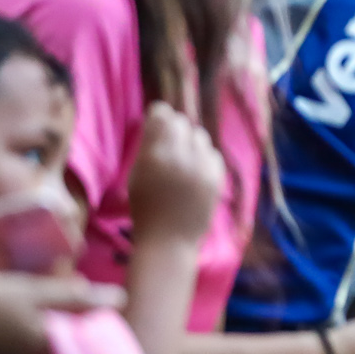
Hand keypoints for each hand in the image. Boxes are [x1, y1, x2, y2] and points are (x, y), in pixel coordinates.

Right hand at [127, 103, 223, 245]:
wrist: (169, 239)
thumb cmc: (145, 207)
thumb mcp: (137, 173)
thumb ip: (149, 145)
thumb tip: (161, 118)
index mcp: (154, 154)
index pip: (162, 114)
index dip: (159, 116)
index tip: (157, 121)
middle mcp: (180, 156)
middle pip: (182, 122)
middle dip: (174, 128)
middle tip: (169, 143)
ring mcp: (201, 166)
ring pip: (200, 135)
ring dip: (191, 142)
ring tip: (183, 159)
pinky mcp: (216, 176)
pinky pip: (213, 153)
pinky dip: (204, 158)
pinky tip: (195, 171)